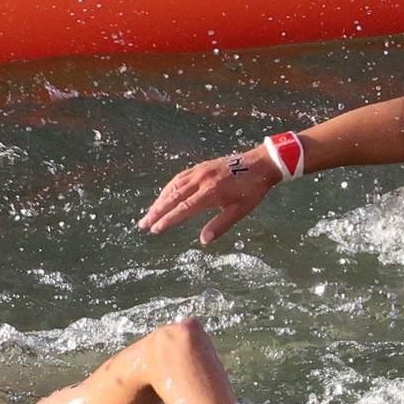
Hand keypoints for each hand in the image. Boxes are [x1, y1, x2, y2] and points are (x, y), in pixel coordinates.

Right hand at [139, 149, 287, 246]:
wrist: (260, 164)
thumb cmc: (252, 190)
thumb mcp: (240, 210)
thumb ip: (220, 224)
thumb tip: (204, 240)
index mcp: (211, 192)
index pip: (184, 208)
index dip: (168, 220)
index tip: (155, 229)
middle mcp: (201, 180)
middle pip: (173, 197)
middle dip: (156, 212)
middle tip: (143, 224)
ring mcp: (198, 171)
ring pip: (173, 186)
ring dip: (159, 200)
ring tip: (149, 214)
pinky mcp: (199, 167)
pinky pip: (179, 178)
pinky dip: (168, 189)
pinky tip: (163, 196)